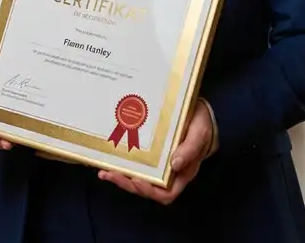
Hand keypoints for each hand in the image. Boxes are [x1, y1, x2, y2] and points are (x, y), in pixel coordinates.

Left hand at [98, 99, 215, 204]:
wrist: (197, 110)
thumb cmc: (201, 123)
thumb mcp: (199, 133)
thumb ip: (190, 149)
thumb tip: (174, 165)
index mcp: (182, 172)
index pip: (166, 194)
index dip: (150, 191)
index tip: (137, 180)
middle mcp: (168, 172)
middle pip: (147, 188)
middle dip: (127, 184)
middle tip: (110, 174)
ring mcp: (157, 163)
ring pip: (138, 177)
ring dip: (120, 177)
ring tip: (104, 171)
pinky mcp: (149, 152)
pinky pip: (134, 163)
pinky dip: (121, 163)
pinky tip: (108, 158)